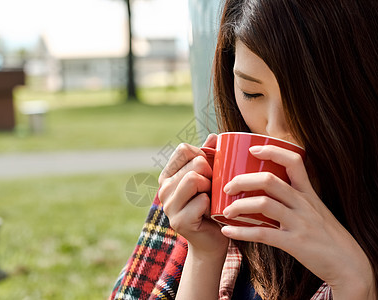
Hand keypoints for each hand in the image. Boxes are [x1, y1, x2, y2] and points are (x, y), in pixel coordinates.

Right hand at [158, 134, 228, 257]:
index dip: (202, 155)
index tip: (209, 169)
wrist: (212, 241)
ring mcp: (169, 206)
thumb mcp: (210, 179)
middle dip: (211, 173)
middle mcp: (163, 189)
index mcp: (168, 176)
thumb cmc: (212, 207)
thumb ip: (209, 157)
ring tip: (212, 199)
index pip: (183, 149)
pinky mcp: (179, 221)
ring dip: (211, 188)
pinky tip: (211, 214)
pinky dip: (213, 205)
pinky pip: (202, 200)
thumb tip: (214, 136)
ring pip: (194, 179)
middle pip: (194, 163)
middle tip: (214, 189)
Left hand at [220, 145, 375, 298]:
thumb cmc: (328, 237)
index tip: (252, 149)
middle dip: (243, 180)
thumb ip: (297, 200)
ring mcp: (300, 222)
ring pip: (264, 204)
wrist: (350, 266)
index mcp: (309, 193)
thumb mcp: (317, 211)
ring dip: (239, 206)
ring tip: (225, 211)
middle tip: (227, 187)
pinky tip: (228, 231)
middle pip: (269, 180)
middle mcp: (304, 203)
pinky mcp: (295, 243)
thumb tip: (268, 194)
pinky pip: (263, 234)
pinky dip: (241, 232)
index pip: (294, 161)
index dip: (272, 151)